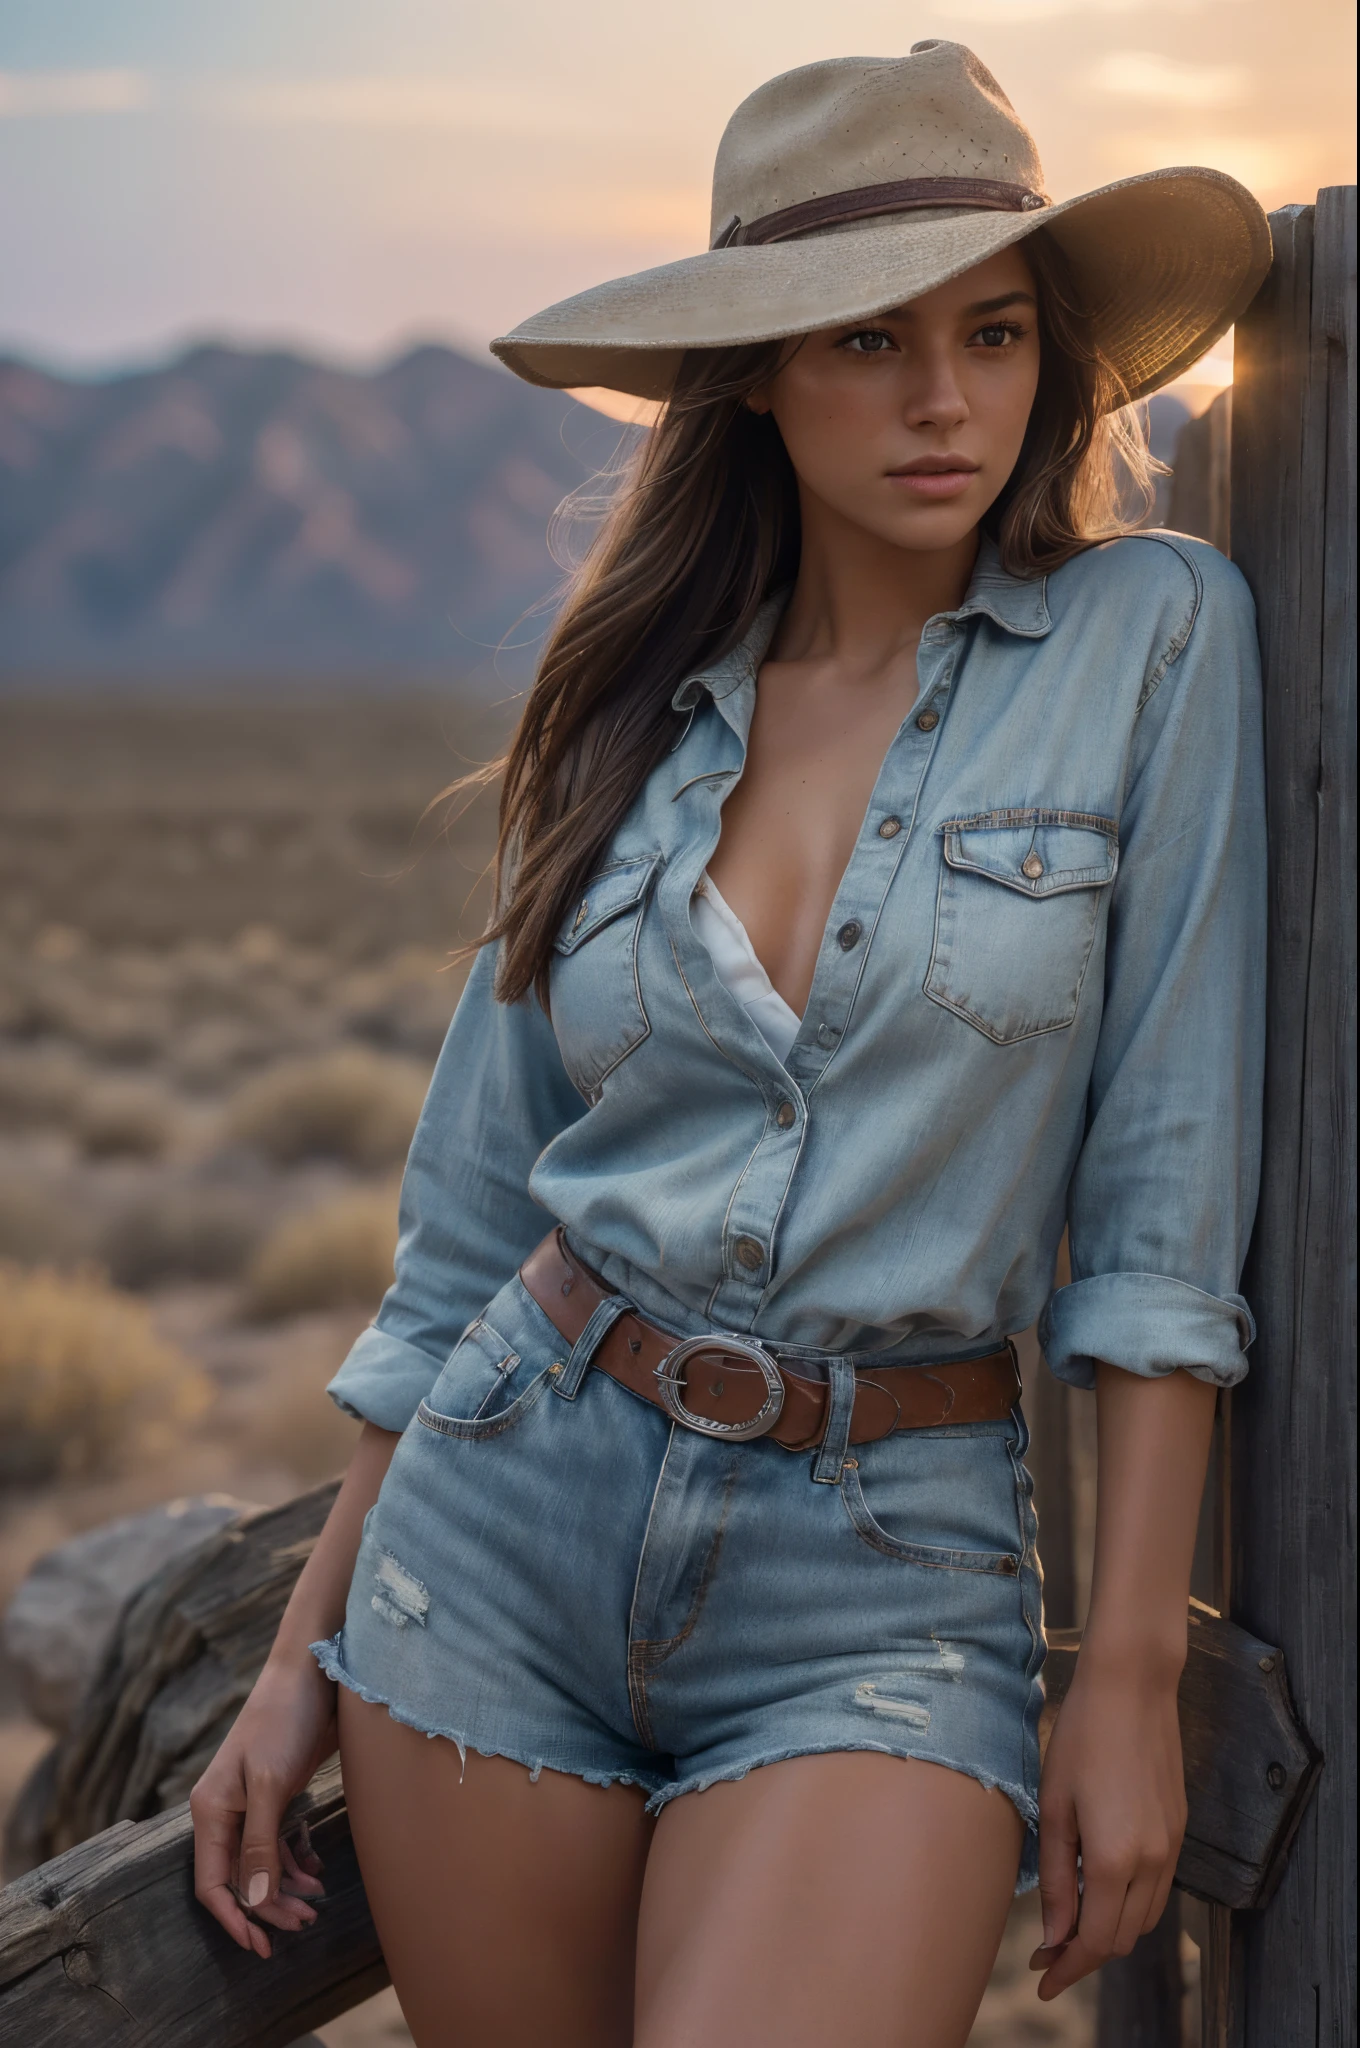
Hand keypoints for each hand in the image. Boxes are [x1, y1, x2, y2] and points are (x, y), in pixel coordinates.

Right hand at [190, 1654, 337, 1957]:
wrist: (311, 1671)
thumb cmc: (285, 1720)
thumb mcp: (271, 1785)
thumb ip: (260, 1844)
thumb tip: (251, 1902)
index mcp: (210, 1811)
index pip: (210, 1883)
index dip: (233, 1919)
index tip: (261, 1946)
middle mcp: (224, 1811)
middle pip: (237, 1879)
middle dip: (266, 1907)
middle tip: (303, 1925)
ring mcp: (250, 1804)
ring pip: (259, 1865)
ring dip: (283, 1889)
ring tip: (314, 1905)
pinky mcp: (275, 1795)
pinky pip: (277, 1845)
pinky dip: (294, 1863)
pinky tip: (315, 1873)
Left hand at [1031, 1655, 1186, 1998]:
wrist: (1132, 1686)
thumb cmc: (1081, 1737)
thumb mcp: (1055, 1807)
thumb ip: (1057, 1878)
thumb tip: (1055, 1936)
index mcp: (1116, 1858)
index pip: (1096, 1942)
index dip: (1068, 1968)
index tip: (1041, 1979)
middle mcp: (1152, 1861)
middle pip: (1123, 1938)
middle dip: (1086, 1954)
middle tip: (1046, 1950)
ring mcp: (1172, 1846)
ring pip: (1145, 1919)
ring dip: (1110, 1930)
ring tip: (1070, 1921)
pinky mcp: (1178, 1829)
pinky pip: (1158, 1888)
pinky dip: (1130, 1903)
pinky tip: (1100, 1886)